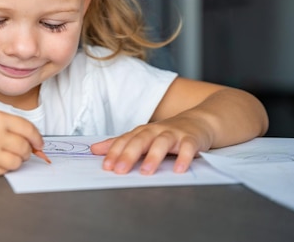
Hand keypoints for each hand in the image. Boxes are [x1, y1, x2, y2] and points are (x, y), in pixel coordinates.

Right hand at [0, 110, 43, 176]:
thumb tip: (30, 140)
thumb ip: (7, 126)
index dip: (37, 138)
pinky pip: (4, 171)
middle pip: (24, 147)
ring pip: (17, 162)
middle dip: (25, 151)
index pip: (28, 129)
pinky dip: (1, 168)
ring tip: (2, 155)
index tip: (39, 144)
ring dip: (14, 161)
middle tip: (20, 151)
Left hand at [90, 116, 212, 174]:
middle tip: (119, 170)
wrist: (199, 121)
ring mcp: (174, 134)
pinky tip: (178, 170)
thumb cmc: (166, 133)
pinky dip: (184, 158)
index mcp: (142, 132)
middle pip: (140, 141)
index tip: (106, 166)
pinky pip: (188, 148)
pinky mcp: (191, 139)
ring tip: (146, 172)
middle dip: (128, 155)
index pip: (125, 141)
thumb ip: (120, 144)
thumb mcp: (142, 136)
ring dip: (153, 157)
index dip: (114, 152)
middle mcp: (156, 131)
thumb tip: (94, 149)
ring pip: (161, 143)